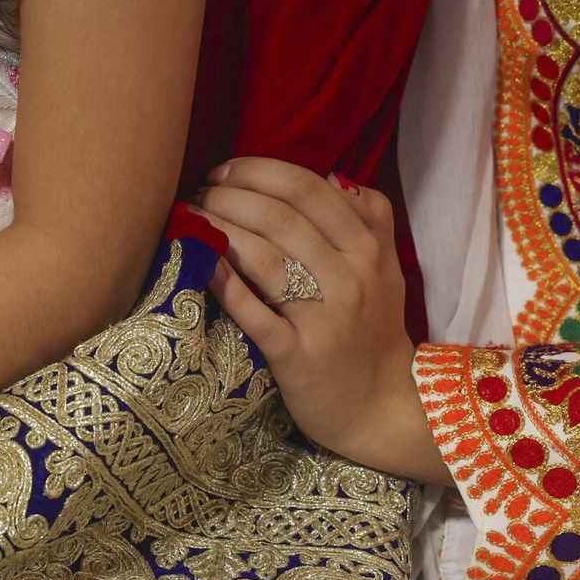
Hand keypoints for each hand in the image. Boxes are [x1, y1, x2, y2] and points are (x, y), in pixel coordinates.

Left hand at [196, 158, 442, 482]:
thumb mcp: (388, 269)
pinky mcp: (297, 356)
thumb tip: (333, 174)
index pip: (309, 190)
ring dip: (219, 229)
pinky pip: (254, 314)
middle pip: (280, 218)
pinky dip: (224, 285)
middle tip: (199, 194)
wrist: (381, 408)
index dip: (259, 171)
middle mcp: (350, 278)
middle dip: (229, 196)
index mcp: (368, 250)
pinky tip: (201, 263)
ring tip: (191, 218)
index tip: (225, 171)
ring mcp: (324, 319)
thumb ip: (372, 218)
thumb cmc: (374, 332)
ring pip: (264, 258)